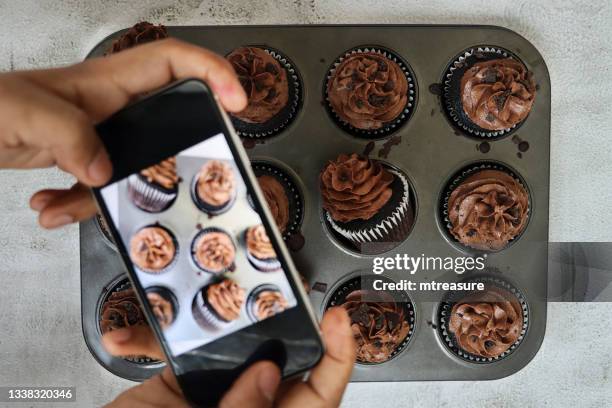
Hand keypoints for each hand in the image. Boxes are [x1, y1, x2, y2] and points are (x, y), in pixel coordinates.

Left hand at [0, 38, 246, 227]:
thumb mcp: (24, 112)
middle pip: (166, 124)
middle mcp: (108, 106)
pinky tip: (52, 207)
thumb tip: (106, 170)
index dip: (212, 73)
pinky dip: (77, 203)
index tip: (235, 100)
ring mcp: (96, 133)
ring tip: (70, 204)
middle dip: (172, 157)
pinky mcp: (81, 156)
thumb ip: (70, 136)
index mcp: (105, 83)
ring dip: (105, 195)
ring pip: (131, 167)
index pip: (173, 63)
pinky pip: (99, 186)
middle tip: (180, 178)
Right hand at [102, 307, 355, 407]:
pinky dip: (149, 341)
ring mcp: (216, 393)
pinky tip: (125, 338)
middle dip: (276, 319)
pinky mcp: (181, 381)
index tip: (337, 320)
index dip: (336, 355)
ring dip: (209, 321)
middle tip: (276, 287)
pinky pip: (177, 351)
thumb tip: (267, 376)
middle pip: (277, 358)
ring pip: (229, 345)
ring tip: (208, 294)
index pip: (319, 395)